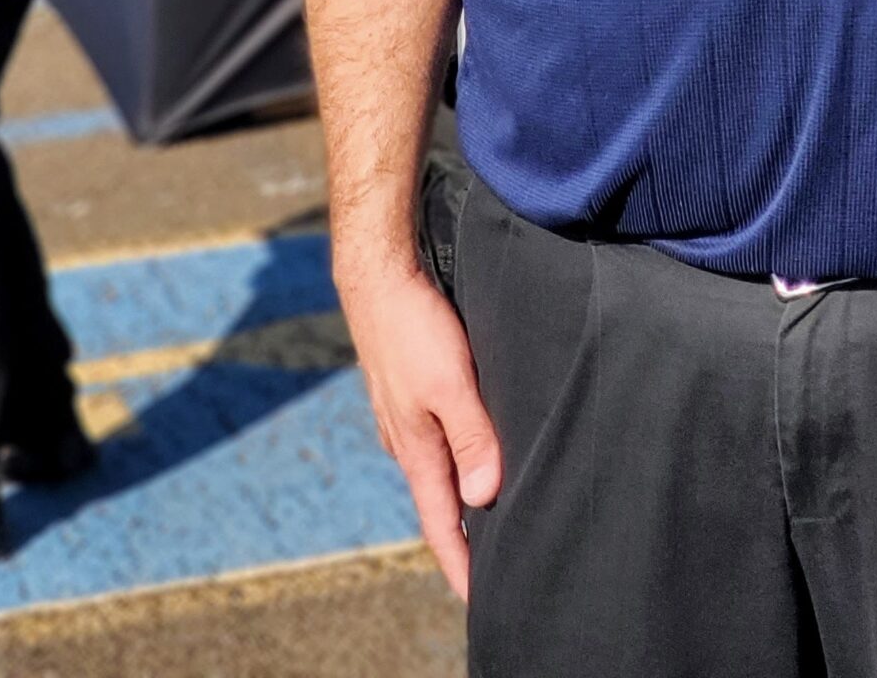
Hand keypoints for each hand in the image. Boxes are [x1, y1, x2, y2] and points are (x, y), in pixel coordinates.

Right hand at [339, 257, 501, 597]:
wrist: (378, 276)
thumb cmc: (416, 326)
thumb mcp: (453, 382)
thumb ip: (472, 438)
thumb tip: (485, 498)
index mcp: (416, 449)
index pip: (441, 524)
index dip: (462, 564)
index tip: (482, 600)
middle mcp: (407, 440)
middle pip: (439, 502)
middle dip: (466, 537)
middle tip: (499, 563)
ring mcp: (405, 416)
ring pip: (439, 467)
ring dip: (462, 494)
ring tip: (493, 513)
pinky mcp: (410, 391)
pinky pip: (437, 437)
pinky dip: (457, 455)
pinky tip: (475, 448)